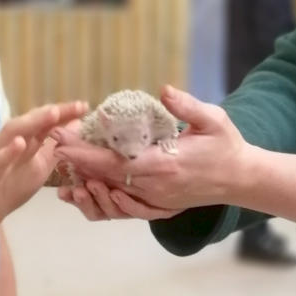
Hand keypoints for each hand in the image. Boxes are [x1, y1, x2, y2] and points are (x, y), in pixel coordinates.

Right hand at [0, 101, 87, 233]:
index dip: (64, 113)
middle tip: (77, 106)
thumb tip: (75, 127)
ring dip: (32, 122)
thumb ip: (54, 149)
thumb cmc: (9, 187)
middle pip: (31, 122)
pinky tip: (20, 144)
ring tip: (53, 113)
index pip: (44, 122)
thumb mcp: (39, 167)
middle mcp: (10, 142)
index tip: (84, 106)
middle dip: (53, 112)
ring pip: (12, 133)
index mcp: (24, 142)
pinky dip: (8, 152)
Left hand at [53, 85, 251, 219]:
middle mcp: (155, 187)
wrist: (242, 179)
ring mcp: (156, 199)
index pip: (114, 162)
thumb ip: (187, 106)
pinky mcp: (158, 205)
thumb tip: (164, 90)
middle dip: (76, 162)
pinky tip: (89, 186)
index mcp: (164, 165)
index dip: (84, 154)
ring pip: (111, 194)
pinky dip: (103, 197)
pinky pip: (124, 205)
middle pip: (105, 178)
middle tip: (53, 142)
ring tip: (64, 163)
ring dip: (85, 180)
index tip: (61, 141)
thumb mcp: (213, 120)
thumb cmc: (227, 146)